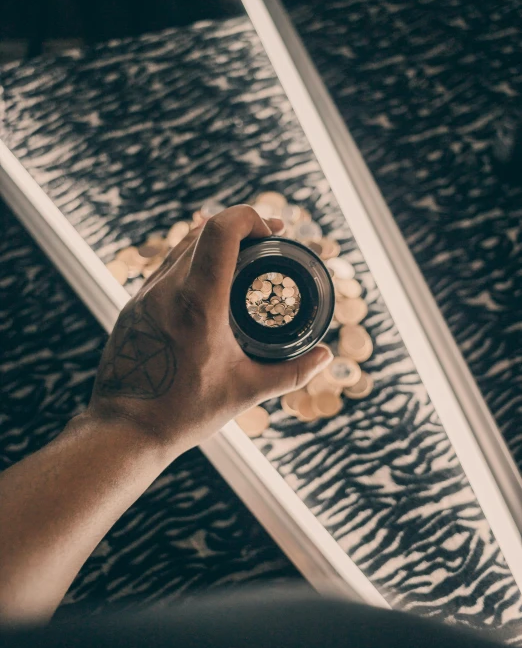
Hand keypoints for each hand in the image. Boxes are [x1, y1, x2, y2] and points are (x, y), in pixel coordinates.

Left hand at [86, 205, 332, 456]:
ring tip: (242, 257)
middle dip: (240, 227)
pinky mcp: (134, 305)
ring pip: (182, 246)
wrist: (125, 430)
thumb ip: (291, 372)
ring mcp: (145, 295)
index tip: (271, 232)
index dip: (249, 217)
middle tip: (267, 241)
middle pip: (204, 231)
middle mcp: (166, 290)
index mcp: (198, 304)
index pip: (220, 231)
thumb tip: (325, 356)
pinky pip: (166, 267)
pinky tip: (209, 282)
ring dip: (215, 241)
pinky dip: (193, 261)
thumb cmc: (184, 412)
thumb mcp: (246, 391)